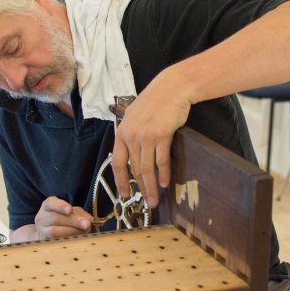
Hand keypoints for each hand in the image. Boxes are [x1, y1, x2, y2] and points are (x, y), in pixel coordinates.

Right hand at [33, 196, 91, 239]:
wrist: (48, 233)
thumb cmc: (63, 219)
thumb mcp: (71, 212)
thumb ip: (80, 214)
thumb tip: (90, 220)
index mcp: (47, 206)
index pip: (51, 203)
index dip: (60, 206)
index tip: (70, 210)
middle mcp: (41, 218)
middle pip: (55, 218)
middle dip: (73, 221)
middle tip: (87, 224)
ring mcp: (41, 231)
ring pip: (54, 231)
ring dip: (72, 232)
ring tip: (85, 232)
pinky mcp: (45, 242)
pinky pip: (56, 242)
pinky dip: (69, 240)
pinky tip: (78, 239)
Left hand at [112, 70, 191, 207]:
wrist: (172, 88)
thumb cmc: (154, 101)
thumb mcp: (134, 116)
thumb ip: (130, 134)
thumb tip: (130, 153)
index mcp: (122, 132)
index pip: (117, 162)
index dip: (120, 181)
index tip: (125, 195)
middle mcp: (132, 136)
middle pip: (134, 169)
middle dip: (140, 188)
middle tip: (146, 203)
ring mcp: (146, 136)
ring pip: (147, 168)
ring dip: (151, 186)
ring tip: (155, 199)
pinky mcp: (162, 136)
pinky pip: (161, 160)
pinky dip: (163, 174)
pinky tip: (164, 183)